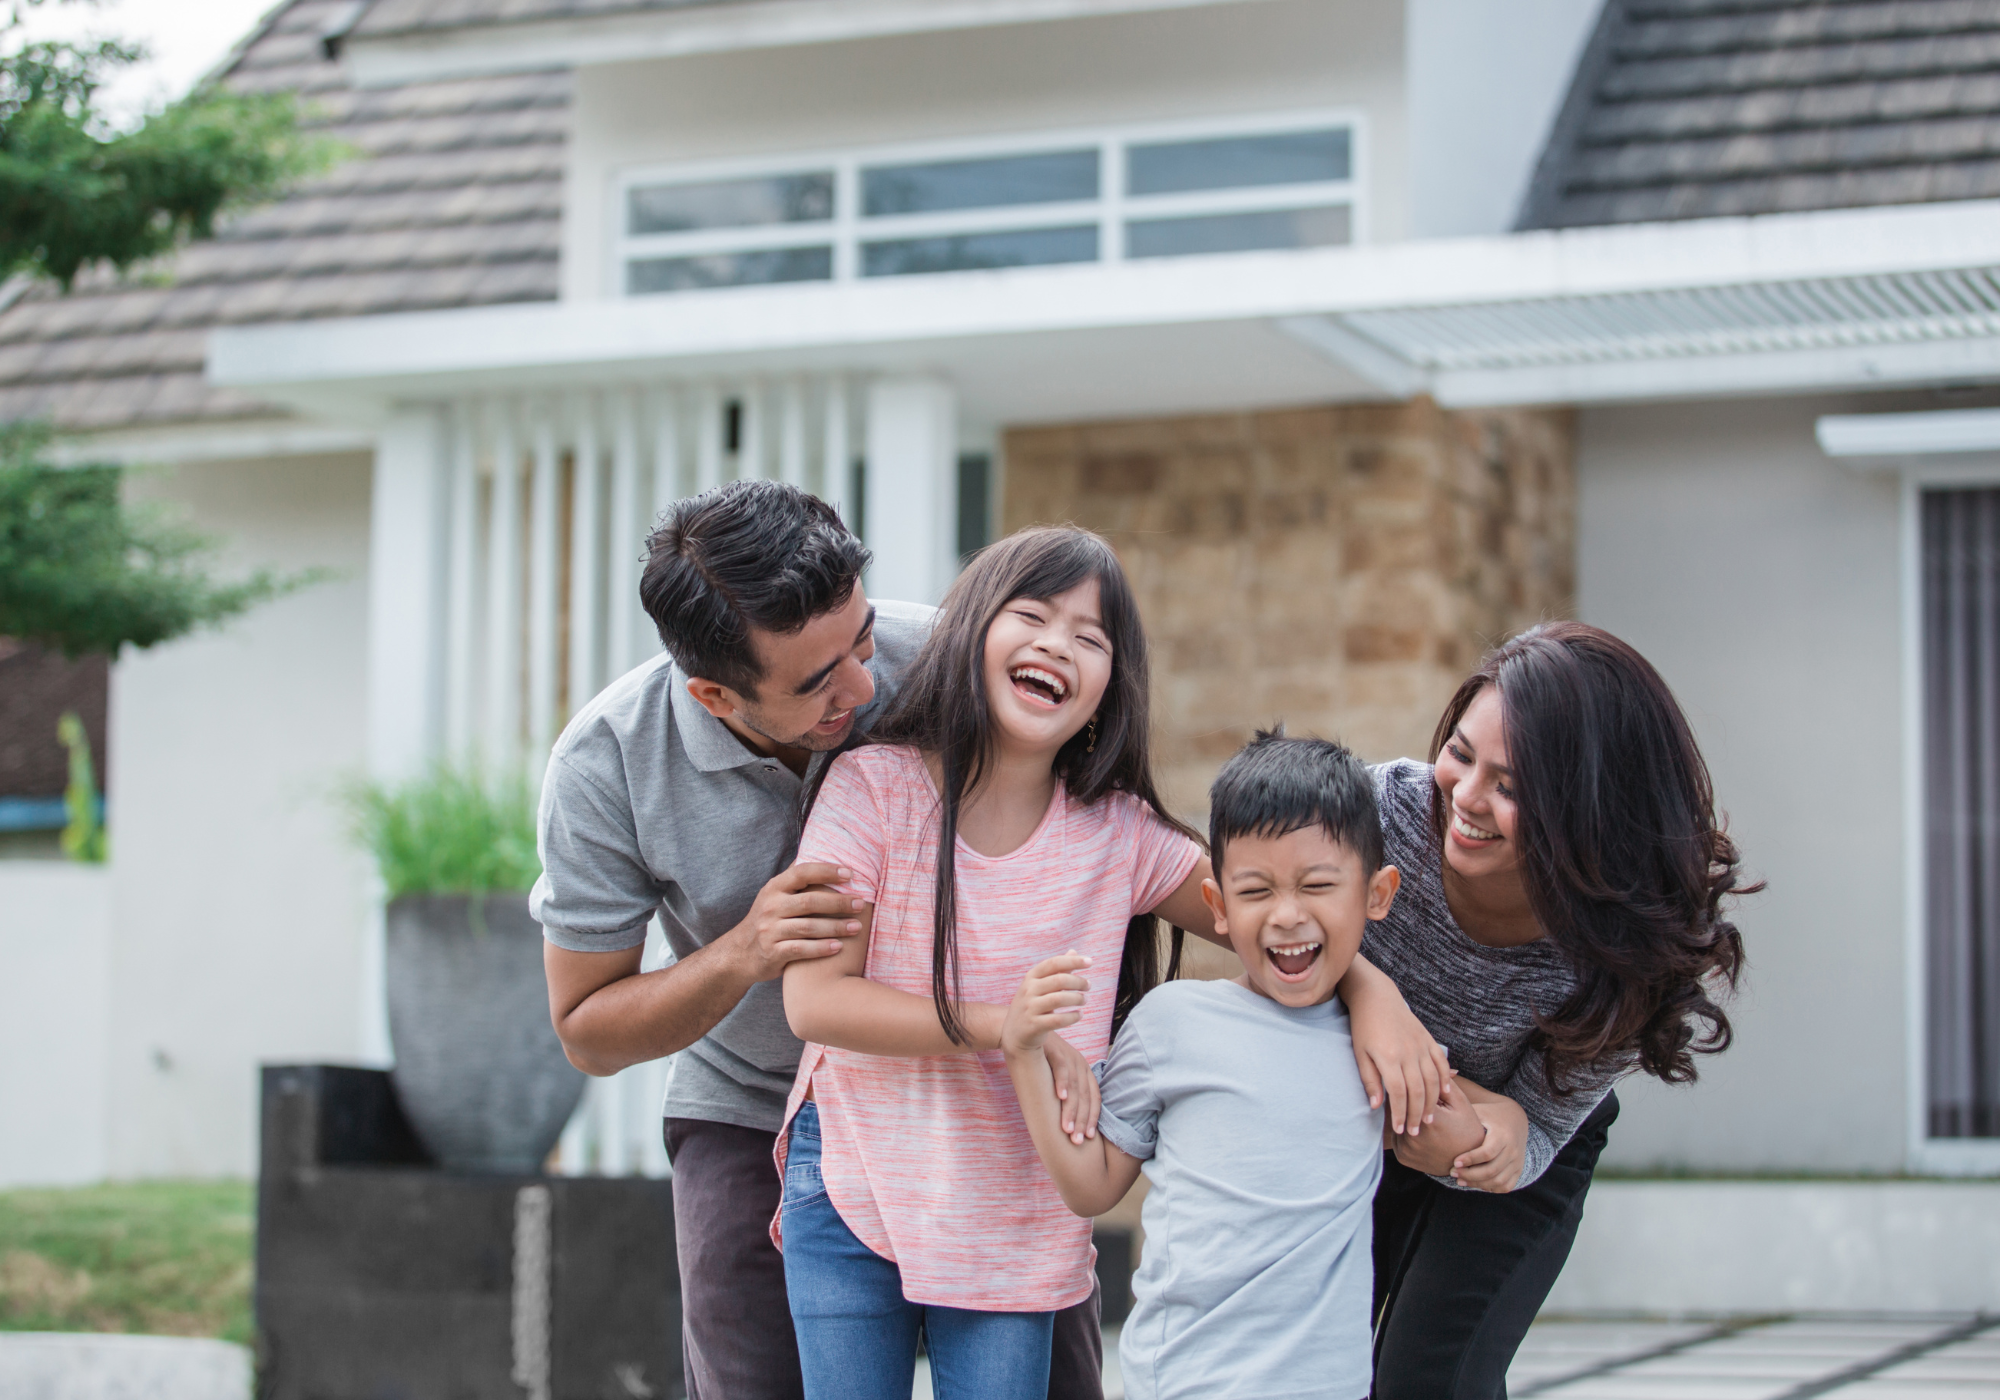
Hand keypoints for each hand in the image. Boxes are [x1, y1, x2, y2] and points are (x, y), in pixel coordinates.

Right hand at [724, 862, 863, 982]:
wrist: (740, 953)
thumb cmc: (767, 919)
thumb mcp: (774, 894)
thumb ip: (794, 876)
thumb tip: (816, 848)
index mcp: (775, 888)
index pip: (802, 873)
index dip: (826, 871)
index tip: (850, 874)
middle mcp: (771, 906)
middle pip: (810, 902)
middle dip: (838, 903)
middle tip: (860, 904)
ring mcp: (770, 930)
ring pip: (808, 928)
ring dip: (836, 927)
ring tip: (857, 927)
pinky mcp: (773, 953)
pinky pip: (801, 950)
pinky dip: (821, 949)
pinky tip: (839, 947)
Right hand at [1001, 953, 1090, 1057]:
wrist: (1014, 1034)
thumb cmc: (1032, 1006)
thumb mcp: (1040, 986)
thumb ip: (1057, 970)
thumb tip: (1073, 951)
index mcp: (1030, 977)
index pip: (1053, 963)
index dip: (1072, 961)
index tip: (1090, 961)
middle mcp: (1028, 991)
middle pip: (1059, 980)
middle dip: (1078, 982)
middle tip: (1088, 986)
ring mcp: (1029, 1008)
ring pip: (1059, 999)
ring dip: (1077, 998)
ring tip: (1084, 1000)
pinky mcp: (1034, 1025)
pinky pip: (1058, 1019)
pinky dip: (1072, 1016)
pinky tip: (1079, 1015)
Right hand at [1042, 1033, 1101, 1145]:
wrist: (1023, 1030)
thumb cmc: (1038, 1059)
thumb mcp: (1054, 1075)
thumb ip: (1062, 1093)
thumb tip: (1066, 1119)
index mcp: (1084, 1071)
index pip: (1094, 1098)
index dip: (1092, 1118)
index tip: (1088, 1137)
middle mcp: (1080, 1063)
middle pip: (1086, 1096)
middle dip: (1081, 1120)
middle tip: (1076, 1141)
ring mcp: (1068, 1056)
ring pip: (1075, 1086)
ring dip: (1071, 1109)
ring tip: (1066, 1129)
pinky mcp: (1055, 1049)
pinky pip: (1061, 1068)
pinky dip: (1062, 1083)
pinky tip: (1060, 1098)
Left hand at [1346, 980, 1452, 1137]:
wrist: (1376, 997)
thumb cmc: (1364, 1027)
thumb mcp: (1360, 1054)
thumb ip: (1370, 1080)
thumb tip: (1376, 1106)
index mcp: (1389, 1057)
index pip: (1399, 1094)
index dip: (1400, 1114)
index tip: (1399, 1129)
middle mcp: (1408, 1053)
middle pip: (1418, 1091)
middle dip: (1416, 1114)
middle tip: (1415, 1130)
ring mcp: (1421, 1045)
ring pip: (1433, 1080)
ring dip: (1432, 1102)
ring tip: (1427, 1118)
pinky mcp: (1428, 1039)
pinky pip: (1441, 1062)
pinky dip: (1445, 1078)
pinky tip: (1444, 1092)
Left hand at [1390, 1073, 1482, 1175]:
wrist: (1469, 1161)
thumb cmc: (1467, 1127)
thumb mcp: (1459, 1102)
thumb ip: (1441, 1083)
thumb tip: (1423, 1064)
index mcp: (1429, 1119)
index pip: (1406, 1093)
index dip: (1404, 1083)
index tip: (1404, 1075)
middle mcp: (1414, 1136)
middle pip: (1397, 1108)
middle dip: (1399, 1096)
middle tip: (1399, 1085)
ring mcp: (1407, 1149)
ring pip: (1394, 1122)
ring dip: (1398, 1112)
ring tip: (1403, 1103)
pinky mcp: (1402, 1157)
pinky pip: (1394, 1137)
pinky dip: (1398, 1128)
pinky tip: (1406, 1120)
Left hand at [1452, 1094, 1528, 1192]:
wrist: (1516, 1119)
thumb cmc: (1489, 1115)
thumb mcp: (1478, 1111)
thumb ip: (1461, 1114)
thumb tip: (1434, 1114)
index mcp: (1502, 1134)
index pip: (1487, 1152)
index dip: (1470, 1159)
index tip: (1454, 1162)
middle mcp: (1513, 1150)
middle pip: (1492, 1170)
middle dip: (1470, 1175)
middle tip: (1452, 1173)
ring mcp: (1517, 1162)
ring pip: (1498, 1181)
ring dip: (1478, 1184)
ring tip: (1460, 1180)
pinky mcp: (1518, 1170)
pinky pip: (1506, 1186)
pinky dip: (1490, 1188)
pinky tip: (1475, 1183)